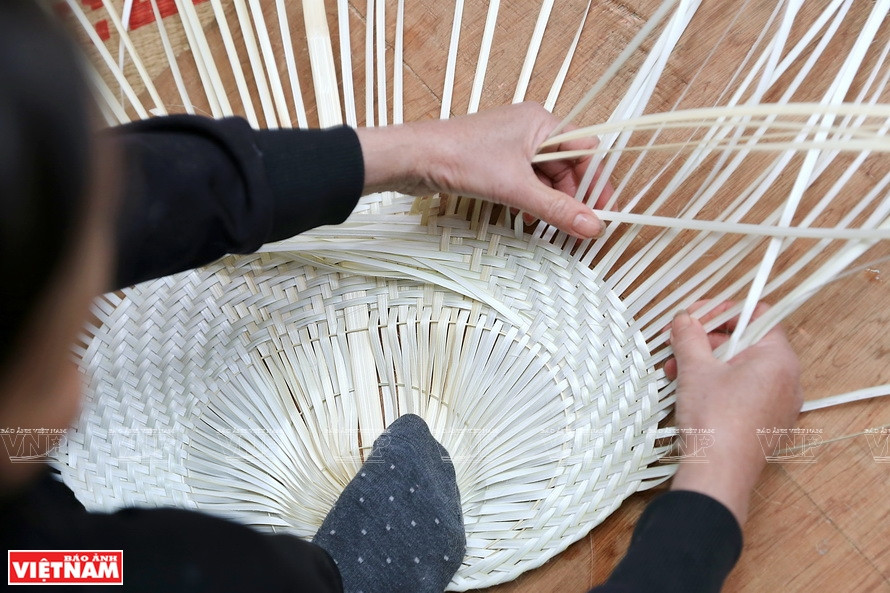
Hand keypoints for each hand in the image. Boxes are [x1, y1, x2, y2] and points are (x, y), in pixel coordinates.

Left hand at [356, 102, 611, 238]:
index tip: (603, 213)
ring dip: (551, 203)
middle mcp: (529, 129)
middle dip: (573, 198)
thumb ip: (557, 209)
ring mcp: (510, 145)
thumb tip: (592, 227)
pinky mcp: (493, 160)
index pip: (585, 151)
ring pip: (544, 178)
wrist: (413, 158)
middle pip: (566, 167)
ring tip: (554, 229)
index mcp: (541, 123)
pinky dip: (531, 201)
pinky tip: (529, 221)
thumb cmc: (461, 158)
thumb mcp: (515, 188)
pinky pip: (524, 182)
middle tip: (578, 229)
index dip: (596, 183)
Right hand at [666, 303, 801, 524]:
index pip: (757, 315)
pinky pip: (744, 390)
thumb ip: (689, 336)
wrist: (717, 474)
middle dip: (707, 340)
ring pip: (741, 367)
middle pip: (746, 341)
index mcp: (778, 358)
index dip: (722, 311)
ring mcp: (779, 403)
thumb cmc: (714, 420)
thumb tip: (683, 319)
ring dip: (707, 362)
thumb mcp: (695, 369)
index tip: (694, 316)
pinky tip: (689, 389)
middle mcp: (787, 379)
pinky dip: (718, 384)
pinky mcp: (767, 422)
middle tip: (677, 341)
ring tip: (675, 369)